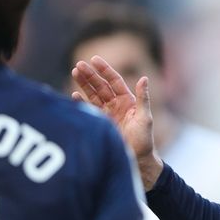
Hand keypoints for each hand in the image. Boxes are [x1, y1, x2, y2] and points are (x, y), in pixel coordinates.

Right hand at [71, 56, 163, 189]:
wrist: (137, 160)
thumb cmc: (144, 140)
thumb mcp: (145, 118)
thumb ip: (143, 98)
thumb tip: (144, 78)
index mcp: (127, 100)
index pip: (114, 81)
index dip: (104, 70)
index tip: (94, 59)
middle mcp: (116, 105)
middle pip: (100, 86)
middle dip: (90, 75)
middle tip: (79, 64)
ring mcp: (106, 114)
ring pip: (93, 95)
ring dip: (83, 84)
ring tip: (74, 72)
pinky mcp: (99, 123)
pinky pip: (89, 109)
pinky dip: (81, 102)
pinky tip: (74, 95)